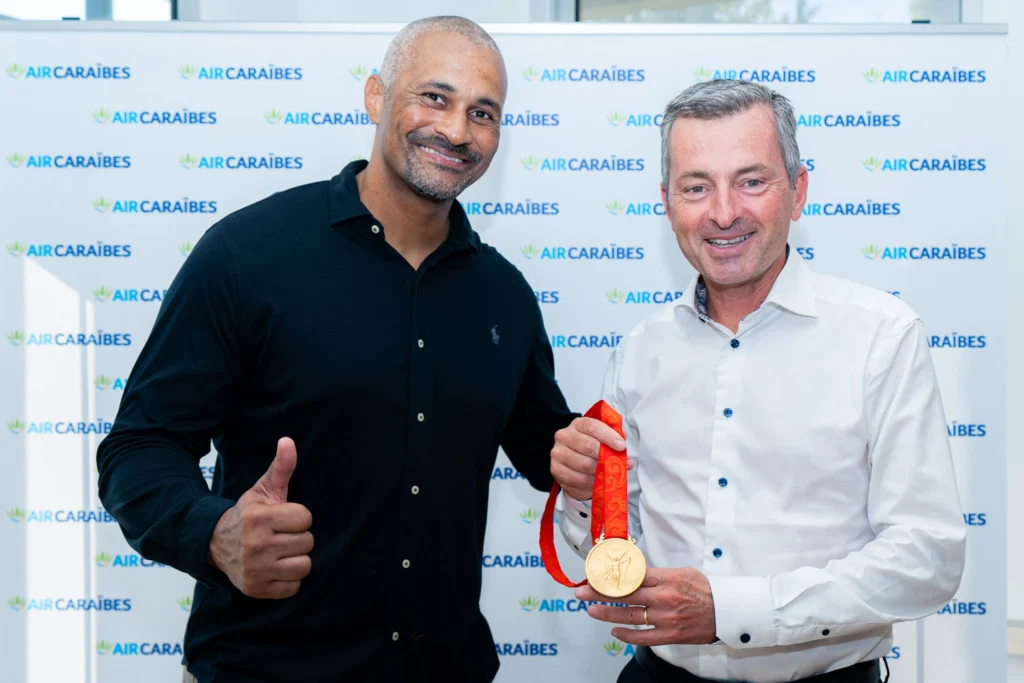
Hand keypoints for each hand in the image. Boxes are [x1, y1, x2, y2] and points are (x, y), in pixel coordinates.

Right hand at [208, 437, 313, 598]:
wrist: (217, 545)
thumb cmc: (249, 515)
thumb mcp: (263, 490)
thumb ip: (281, 467)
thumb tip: (288, 441)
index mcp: (259, 518)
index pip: (306, 518)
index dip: (298, 517)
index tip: (283, 518)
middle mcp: (256, 545)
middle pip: (307, 543)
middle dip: (297, 538)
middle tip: (280, 535)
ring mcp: (256, 570)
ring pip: (304, 566)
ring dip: (296, 559)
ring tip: (280, 552)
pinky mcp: (256, 590)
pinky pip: (294, 587)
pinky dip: (288, 580)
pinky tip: (275, 568)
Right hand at [550, 417, 632, 500]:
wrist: (574, 462)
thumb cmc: (592, 447)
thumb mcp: (604, 437)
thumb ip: (615, 435)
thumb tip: (623, 437)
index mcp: (577, 424)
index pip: (592, 427)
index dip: (608, 436)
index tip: (621, 446)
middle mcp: (564, 436)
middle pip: (588, 446)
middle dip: (606, 456)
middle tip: (620, 464)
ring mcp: (558, 454)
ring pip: (584, 465)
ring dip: (601, 471)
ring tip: (611, 475)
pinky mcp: (556, 471)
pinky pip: (578, 480)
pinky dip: (592, 483)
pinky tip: (599, 482)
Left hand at [576, 568, 716, 645]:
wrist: (727, 611)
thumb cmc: (704, 589)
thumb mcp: (681, 572)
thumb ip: (657, 574)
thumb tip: (632, 572)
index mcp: (666, 578)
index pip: (631, 575)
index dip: (610, 574)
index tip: (594, 573)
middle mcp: (663, 597)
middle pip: (624, 593)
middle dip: (599, 592)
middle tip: (580, 591)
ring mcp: (666, 618)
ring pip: (630, 615)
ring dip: (607, 613)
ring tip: (590, 609)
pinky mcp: (670, 635)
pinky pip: (643, 637)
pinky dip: (627, 635)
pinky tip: (614, 631)